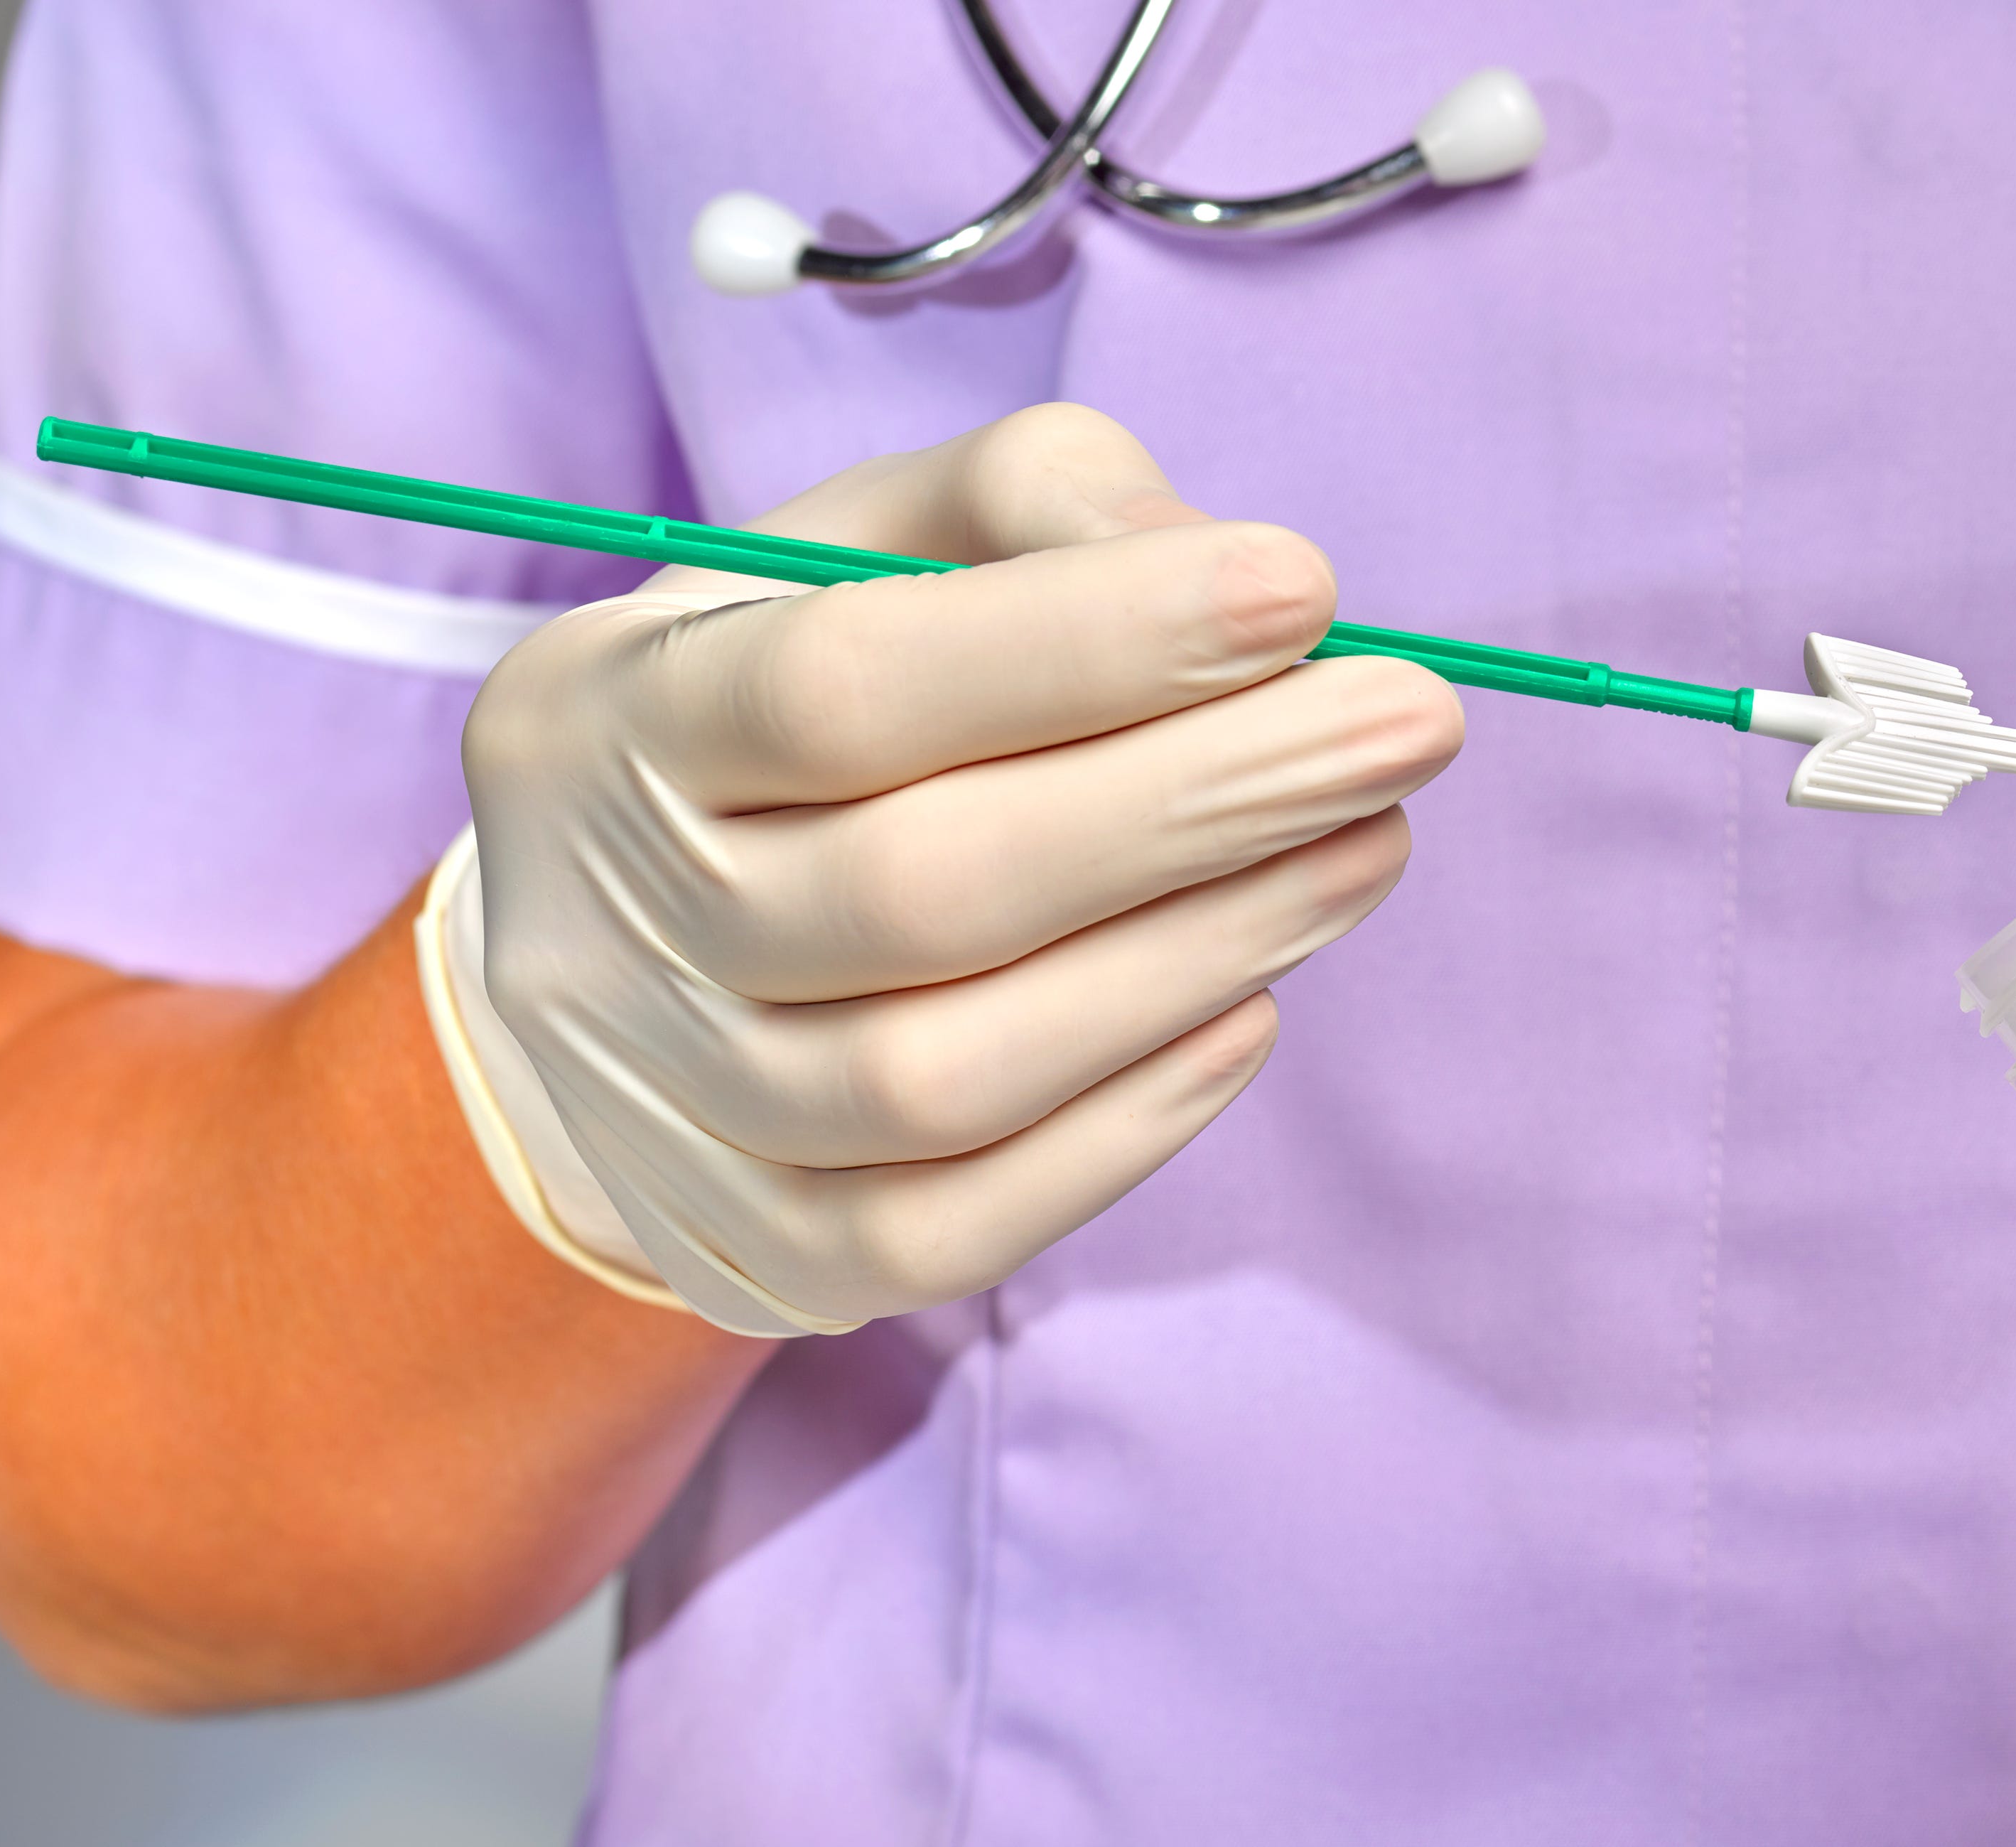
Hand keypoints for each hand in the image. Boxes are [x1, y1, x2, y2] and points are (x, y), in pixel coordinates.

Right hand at [442, 405, 1462, 1334]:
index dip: (1090, 641)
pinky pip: (954, 1228)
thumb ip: (1039, 507)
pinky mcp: (760, 1257)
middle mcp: (608, 929)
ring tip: (1367, 848)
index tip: (1304, 589)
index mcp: (608, 717)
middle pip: (926, 888)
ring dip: (1199, 954)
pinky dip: (1129, 1124)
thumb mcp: (863, 545)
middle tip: (1407, 727)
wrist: (607, 948)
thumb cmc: (791, 697)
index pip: (843, 683)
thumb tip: (1240, 579)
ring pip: (948, 1076)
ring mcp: (677, 1116)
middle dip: (1203, 803)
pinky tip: (1252, 1009)